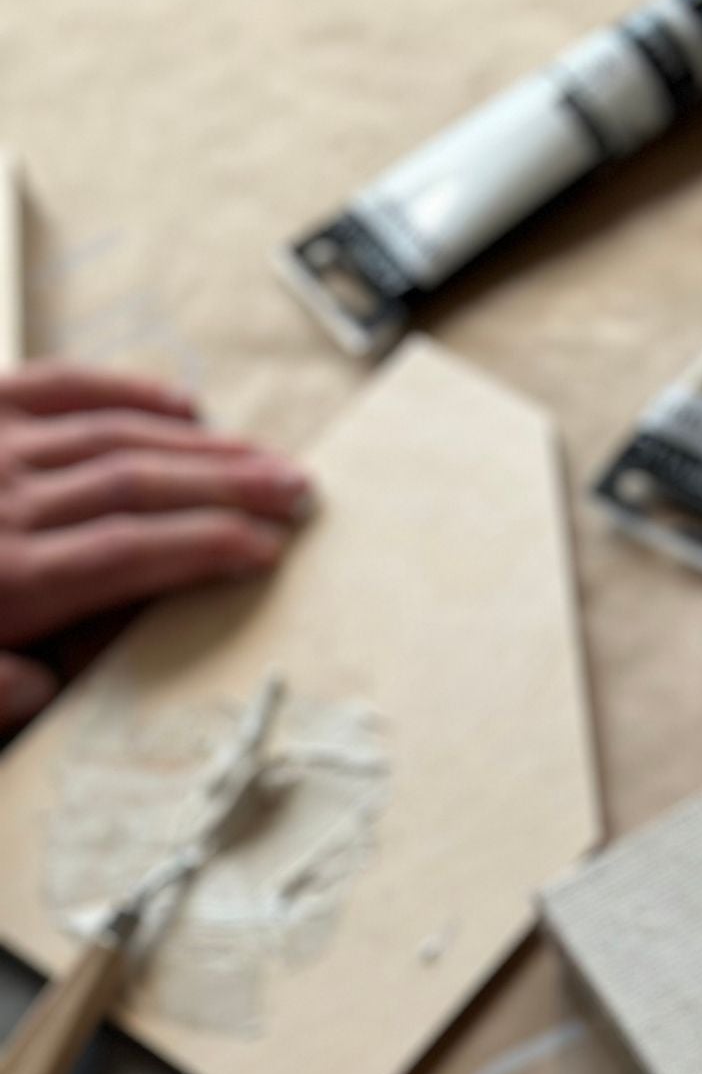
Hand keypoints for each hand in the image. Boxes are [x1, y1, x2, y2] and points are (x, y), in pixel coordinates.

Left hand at [0, 362, 312, 731]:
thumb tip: (43, 687)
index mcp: (4, 581)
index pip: (132, 553)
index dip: (208, 545)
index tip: (269, 549)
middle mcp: (4, 504)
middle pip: (141, 484)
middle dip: (231, 485)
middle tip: (301, 490)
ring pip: (117, 436)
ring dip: (203, 445)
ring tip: (268, 456)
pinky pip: (60, 386)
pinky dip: (127, 391)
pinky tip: (181, 403)